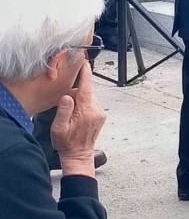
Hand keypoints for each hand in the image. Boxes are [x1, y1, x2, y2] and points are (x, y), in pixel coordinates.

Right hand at [50, 61, 105, 176]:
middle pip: (86, 91)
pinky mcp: (100, 115)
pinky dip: (84, 104)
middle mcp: (96, 110)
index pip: (86, 87)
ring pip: (89, 97)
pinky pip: (91, 103)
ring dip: (80, 100)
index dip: (85, 74)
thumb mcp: (58, 128)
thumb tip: (67, 96)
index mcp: (85, 111)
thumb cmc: (66, 142)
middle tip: (66, 105)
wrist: (78, 155)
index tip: (84, 64)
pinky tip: (77, 115)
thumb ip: (63, 111)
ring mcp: (100, 113)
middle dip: (76, 93)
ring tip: (71, 114)